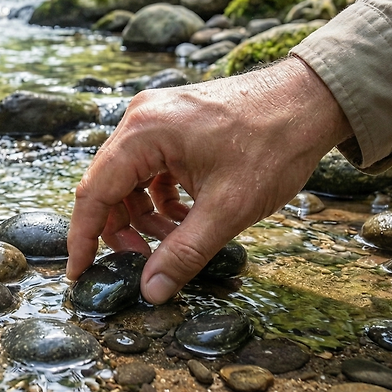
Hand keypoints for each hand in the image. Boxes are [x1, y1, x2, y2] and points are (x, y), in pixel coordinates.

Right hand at [66, 57, 352, 303]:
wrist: (313, 99)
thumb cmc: (273, 144)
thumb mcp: (227, 209)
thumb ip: (183, 253)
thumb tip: (150, 292)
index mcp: (143, 133)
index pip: (93, 193)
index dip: (83, 238)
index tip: (79, 274)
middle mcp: (141, 119)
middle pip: (109, 187)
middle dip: (123, 231)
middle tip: (145, 264)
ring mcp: (158, 118)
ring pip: (132, 180)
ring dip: (147, 218)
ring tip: (176, 243)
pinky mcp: (175, 123)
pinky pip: (152, 169)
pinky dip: (163, 199)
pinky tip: (188, 220)